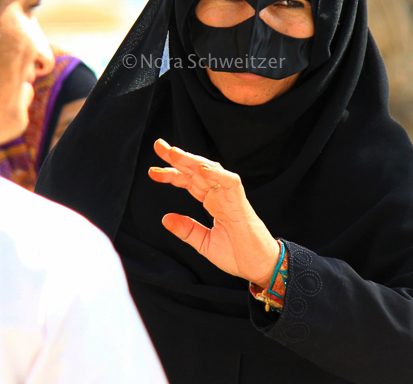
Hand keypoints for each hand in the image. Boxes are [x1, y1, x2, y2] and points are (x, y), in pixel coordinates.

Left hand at [149, 139, 280, 284]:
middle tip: (159, 145)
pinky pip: (231, 183)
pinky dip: (217, 174)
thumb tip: (165, 218)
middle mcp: (220, 195)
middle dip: (178, 158)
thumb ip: (187, 230)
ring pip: (211, 171)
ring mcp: (231, 198)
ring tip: (174, 153)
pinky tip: (202, 169)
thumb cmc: (238, 255)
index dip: (171, 174)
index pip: (189, 181)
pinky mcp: (241, 204)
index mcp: (212, 202)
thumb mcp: (204, 244)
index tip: (152, 171)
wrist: (260, 268)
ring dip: (193, 160)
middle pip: (197, 171)